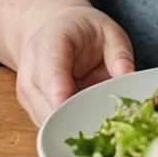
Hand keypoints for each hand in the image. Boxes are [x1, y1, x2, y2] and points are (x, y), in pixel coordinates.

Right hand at [15, 5, 134, 124]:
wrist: (52, 29)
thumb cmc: (81, 30)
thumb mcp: (108, 31)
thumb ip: (119, 54)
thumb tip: (129, 79)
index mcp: (50, 45)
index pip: (51, 73)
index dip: (60, 92)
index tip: (72, 106)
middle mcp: (32, 71)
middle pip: (47, 106)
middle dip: (74, 117)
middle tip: (104, 121)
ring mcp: (28, 94)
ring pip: (47, 122)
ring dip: (72, 125)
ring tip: (97, 117)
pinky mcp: (32, 109)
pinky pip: (50, 126)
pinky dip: (68, 127)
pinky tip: (86, 119)